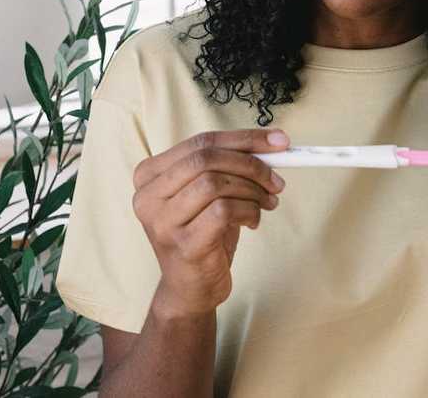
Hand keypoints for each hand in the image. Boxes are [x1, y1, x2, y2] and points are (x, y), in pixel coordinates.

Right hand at [131, 129, 288, 318]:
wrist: (189, 289)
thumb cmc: (202, 234)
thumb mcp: (209, 193)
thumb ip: (229, 166)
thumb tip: (274, 144)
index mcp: (150, 174)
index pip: (201, 142)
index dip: (245, 138)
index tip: (280, 141)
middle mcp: (148, 196)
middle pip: (206, 158)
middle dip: (250, 164)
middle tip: (276, 180)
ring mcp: (162, 221)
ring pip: (214, 183)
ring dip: (251, 190)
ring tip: (266, 203)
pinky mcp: (182, 244)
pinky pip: (223, 211)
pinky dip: (248, 211)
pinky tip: (253, 221)